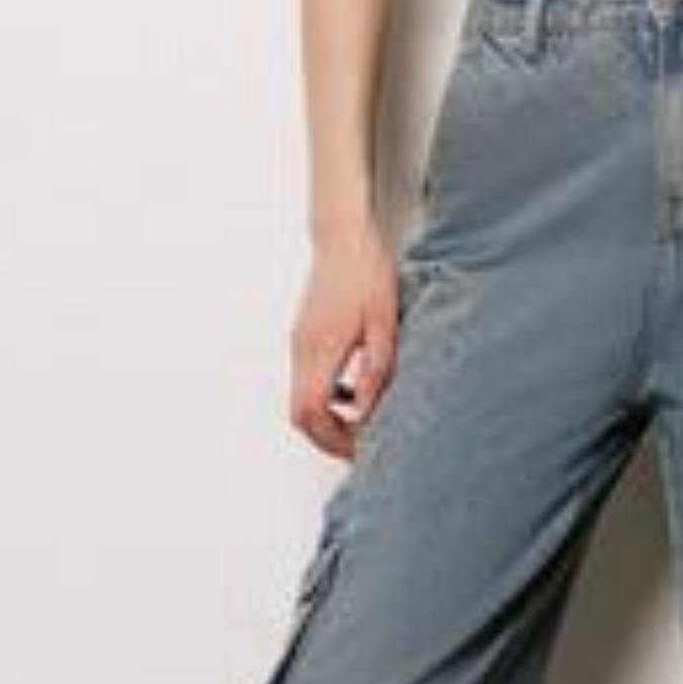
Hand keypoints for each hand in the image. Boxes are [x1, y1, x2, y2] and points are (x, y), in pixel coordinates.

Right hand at [289, 224, 401, 459]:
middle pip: (299, 413)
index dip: (333, 439)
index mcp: (320, 347)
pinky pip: (307, 379)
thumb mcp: (384, 323)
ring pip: (301, 397)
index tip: (361, 447)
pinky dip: (326, 397)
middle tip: (362, 443)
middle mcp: (301, 348)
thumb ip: (377, 369)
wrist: (343, 236)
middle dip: (329, 436)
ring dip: (328, 417)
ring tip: (363, 420)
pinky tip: (355, 391)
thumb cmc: (367, 273)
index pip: (310, 412)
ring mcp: (298, 341)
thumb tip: (370, 411)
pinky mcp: (303, 334)